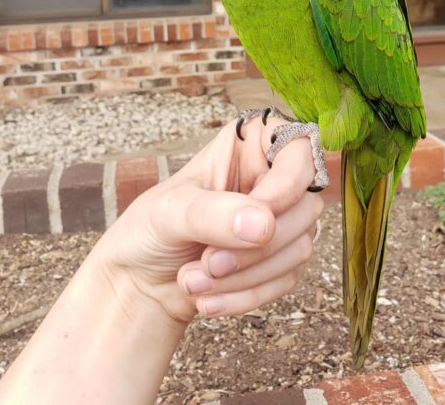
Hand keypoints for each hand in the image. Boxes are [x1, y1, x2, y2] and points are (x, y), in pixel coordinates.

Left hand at [96, 117, 323, 323]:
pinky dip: (248, 295)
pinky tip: (208, 302)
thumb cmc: (149, 229)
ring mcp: (282, 218)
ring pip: (300, 247)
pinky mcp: (282, 258)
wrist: (139, 281)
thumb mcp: (169, 211)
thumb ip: (212, 212)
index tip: (256, 224)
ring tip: (193, 282)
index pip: (299, 150)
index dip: (285, 187)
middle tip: (208, 263)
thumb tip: (263, 224)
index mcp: (249, 142)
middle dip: (256, 247)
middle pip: (305, 205)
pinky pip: (288, 278)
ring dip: (246, 276)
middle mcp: (272, 176)